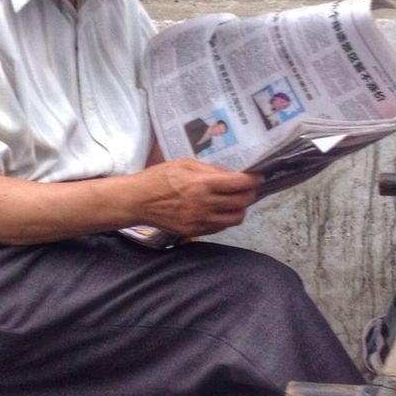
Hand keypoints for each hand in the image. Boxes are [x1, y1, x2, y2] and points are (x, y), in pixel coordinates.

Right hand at [135, 158, 262, 235]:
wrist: (138, 201)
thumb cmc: (160, 177)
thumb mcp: (186, 164)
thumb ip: (211, 170)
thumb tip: (231, 175)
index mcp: (203, 184)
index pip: (240, 184)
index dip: (253, 180)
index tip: (257, 177)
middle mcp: (205, 204)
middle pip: (242, 202)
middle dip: (250, 193)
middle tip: (248, 188)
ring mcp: (201, 221)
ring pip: (236, 218)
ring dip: (240, 208)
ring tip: (236, 200)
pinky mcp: (196, 231)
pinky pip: (221, 226)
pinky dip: (226, 218)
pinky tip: (220, 209)